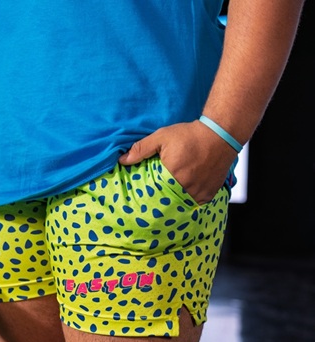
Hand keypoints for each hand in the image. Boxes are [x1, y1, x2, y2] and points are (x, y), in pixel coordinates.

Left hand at [118, 120, 238, 204]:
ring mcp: (199, 192)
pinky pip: (195, 203)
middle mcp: (187, 186)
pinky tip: (183, 196)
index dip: (148, 196)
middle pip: (168, 201)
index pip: (154, 193)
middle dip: (160, 201)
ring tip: (167, 199)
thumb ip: (141, 149)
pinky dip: (188, 201)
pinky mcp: (209, 194)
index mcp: (172, 175)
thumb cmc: (189, 135)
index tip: (142, 199)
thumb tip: (122, 160)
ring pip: (182, 204)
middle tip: (153, 203)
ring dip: (175, 202)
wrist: (220, 135)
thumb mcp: (162, 137)